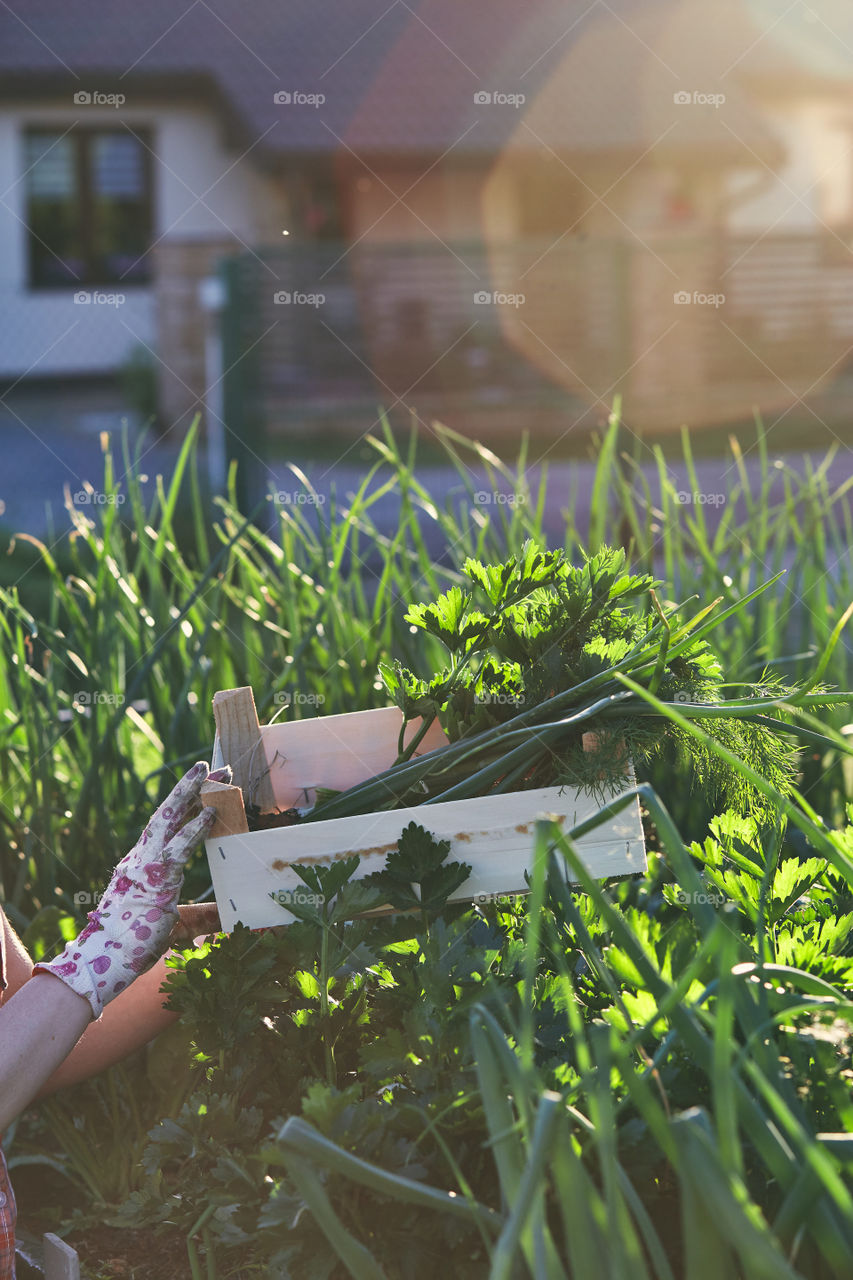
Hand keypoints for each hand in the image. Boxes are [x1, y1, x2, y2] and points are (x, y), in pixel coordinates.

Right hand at [33, 762, 230, 1018]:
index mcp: (140, 866)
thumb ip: (198, 916)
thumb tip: (221, 916)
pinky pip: (179, 847)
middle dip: (191, 788)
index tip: (205, 786)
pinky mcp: (155, 879)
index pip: (165, 826)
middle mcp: (140, 859)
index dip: (186, 804)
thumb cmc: (133, 945)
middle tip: (215, 767)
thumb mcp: (173, 926)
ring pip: (169, 819)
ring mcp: (145, 866)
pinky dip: (195, 828)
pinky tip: (212, 812)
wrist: (105, 960)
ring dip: (192, 794)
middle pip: (167, 813)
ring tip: (214, 773)